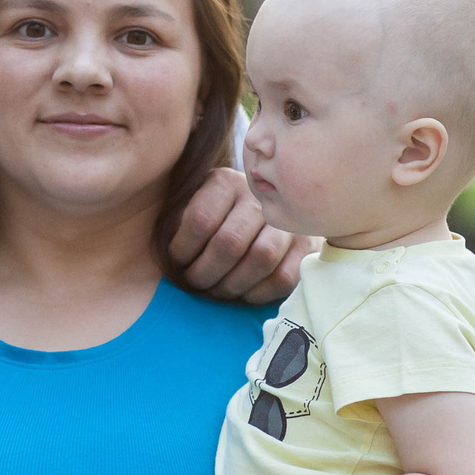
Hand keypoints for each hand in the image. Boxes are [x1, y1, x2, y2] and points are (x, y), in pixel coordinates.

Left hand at [167, 167, 317, 304]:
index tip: (177, 262)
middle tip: (196, 282)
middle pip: (230, 243)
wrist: (262, 214)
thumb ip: (176, 222)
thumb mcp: (189, 207)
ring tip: (216, 290)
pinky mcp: (306, 246)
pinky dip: (258, 293)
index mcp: (224, 182)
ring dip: (231, 284)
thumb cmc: (212, 217)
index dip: (184, 250)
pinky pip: (283, 278)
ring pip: (261, 259)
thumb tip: (167, 257)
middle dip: (206, 273)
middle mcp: (259, 196)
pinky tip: (242, 292)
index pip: (200, 220)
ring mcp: (287, 221)